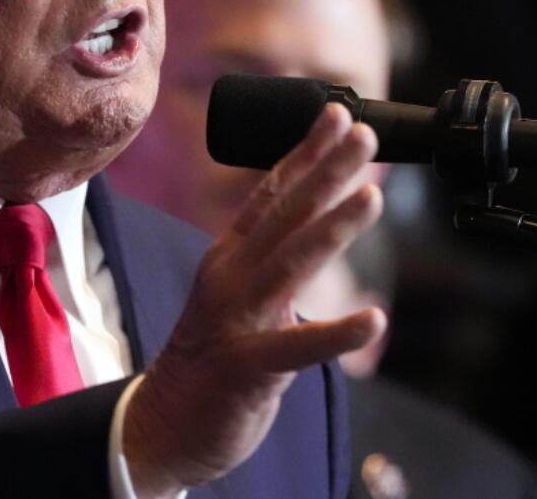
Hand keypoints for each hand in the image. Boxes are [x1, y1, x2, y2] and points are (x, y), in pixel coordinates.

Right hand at [123, 103, 385, 497]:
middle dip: (326, 170)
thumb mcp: (240, 292)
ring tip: (372, 197)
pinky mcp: (246, 366)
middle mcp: (230, 276)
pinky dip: (336, 333)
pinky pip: (297, 347)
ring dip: (333, 227)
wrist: (163, 422)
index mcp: (230, 255)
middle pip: (284, 214)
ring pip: (290, 263)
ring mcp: (236, 319)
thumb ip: (275, 258)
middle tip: (365, 133)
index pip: (271, 192)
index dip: (306, 152)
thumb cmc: (214, 355)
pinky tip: (374, 319)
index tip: (338, 114)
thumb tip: (320, 221)